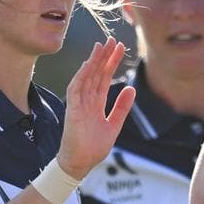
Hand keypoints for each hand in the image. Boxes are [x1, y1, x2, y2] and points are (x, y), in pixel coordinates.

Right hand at [57, 38, 136, 177]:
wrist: (81, 163)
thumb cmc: (94, 147)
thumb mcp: (114, 125)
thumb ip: (122, 107)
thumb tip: (132, 88)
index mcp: (96, 103)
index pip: (104, 78)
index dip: (111, 63)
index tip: (119, 49)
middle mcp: (86, 100)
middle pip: (96, 74)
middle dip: (104, 57)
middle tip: (113, 40)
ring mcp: (78, 104)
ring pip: (86, 77)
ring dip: (93, 62)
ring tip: (101, 46)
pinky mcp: (72, 110)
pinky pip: (75, 89)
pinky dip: (81, 76)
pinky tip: (88, 65)